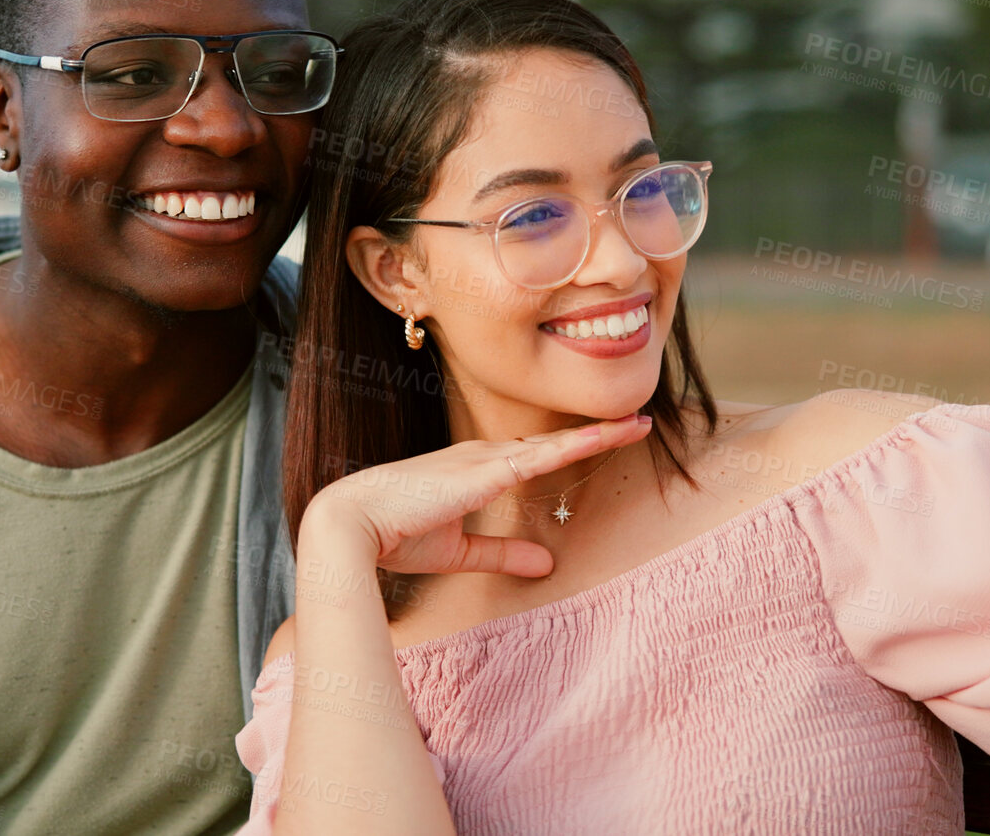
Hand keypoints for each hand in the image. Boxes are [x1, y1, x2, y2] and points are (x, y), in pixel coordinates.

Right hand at [305, 414, 652, 578]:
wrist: (351, 525)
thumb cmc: (392, 536)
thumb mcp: (459, 552)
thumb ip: (502, 555)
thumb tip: (547, 567)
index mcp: (472, 470)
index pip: (531, 455)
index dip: (567, 447)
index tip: (602, 439)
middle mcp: (481, 456)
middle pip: (550, 442)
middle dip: (594, 433)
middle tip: (636, 422)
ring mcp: (484, 459)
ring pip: (554, 443)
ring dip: (598, 433)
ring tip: (638, 423)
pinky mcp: (485, 471)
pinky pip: (544, 455)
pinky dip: (578, 444)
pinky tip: (607, 437)